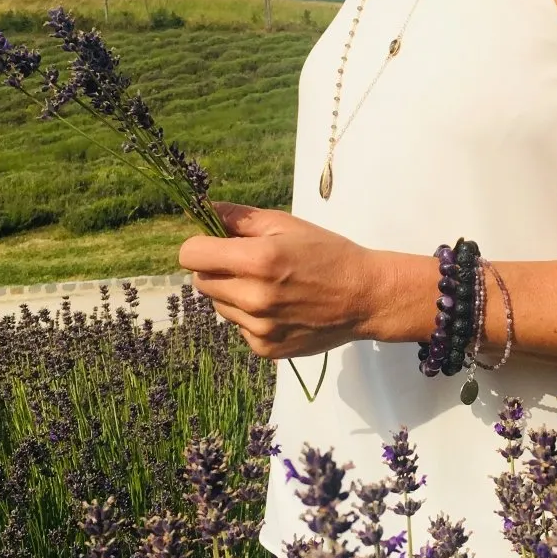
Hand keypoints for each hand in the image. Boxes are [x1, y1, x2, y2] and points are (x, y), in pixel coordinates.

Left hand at [178, 201, 375, 359]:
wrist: (365, 297)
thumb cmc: (329, 253)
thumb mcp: (288, 225)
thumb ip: (241, 218)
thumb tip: (205, 209)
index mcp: (257, 260)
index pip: (191, 254)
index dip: (202, 245)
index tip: (217, 244)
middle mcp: (252, 297)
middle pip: (201, 282)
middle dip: (217, 269)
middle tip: (249, 264)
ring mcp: (257, 328)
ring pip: (219, 306)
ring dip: (234, 294)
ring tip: (270, 287)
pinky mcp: (265, 348)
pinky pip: (239, 328)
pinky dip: (251, 317)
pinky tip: (280, 308)